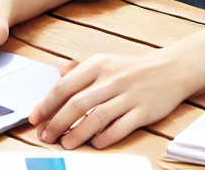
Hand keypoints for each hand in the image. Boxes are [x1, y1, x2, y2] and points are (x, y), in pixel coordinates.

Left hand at [30, 51, 189, 149]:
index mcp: (98, 65)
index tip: (34, 119)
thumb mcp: (105, 61)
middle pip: (77, 104)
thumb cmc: (132, 69)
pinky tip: (94, 143)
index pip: (65, 86)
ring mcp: (129, 96)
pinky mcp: (143, 111)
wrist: (170, 70)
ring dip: (77, 133)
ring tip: (65, 143)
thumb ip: (80, 70)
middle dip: (57, 123)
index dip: (46, 105)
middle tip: (45, 136)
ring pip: (96, 117)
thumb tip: (58, 76)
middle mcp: (112, 79)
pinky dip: (105, 138)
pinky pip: (120, 128)